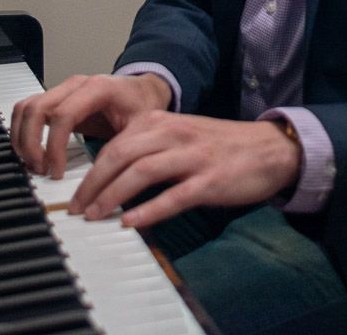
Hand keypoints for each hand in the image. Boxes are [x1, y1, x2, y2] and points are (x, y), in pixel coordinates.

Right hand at [11, 73, 171, 178]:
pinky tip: (30, 153)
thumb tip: (102, 176)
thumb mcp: (142, 126)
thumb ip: (123, 146)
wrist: (142, 91)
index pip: (62, 115)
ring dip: (22, 138)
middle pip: (36, 109)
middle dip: (31, 144)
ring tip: (34, 164)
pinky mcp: (56, 99)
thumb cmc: (142, 106)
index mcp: (98, 88)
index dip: (54, 146)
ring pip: (26, 108)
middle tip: (40, 170)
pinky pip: (27, 109)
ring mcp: (63, 89)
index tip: (57, 172)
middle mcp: (75, 84)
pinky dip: (21, 131)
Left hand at [69, 113, 301, 228]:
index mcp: (164, 122)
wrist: (271, 147)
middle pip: (121, 155)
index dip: (91, 169)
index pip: (116, 144)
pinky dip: (149, 210)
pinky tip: (131, 223)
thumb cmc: (223, 146)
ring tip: (95, 216)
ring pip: (142, 172)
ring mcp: (193, 157)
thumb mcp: (183, 135)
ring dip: (112, 195)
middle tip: (77, 208)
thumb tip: (113, 174)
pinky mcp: (210, 181)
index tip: (75, 192)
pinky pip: (174, 196)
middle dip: (93, 183)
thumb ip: (151, 148)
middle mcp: (175, 134)